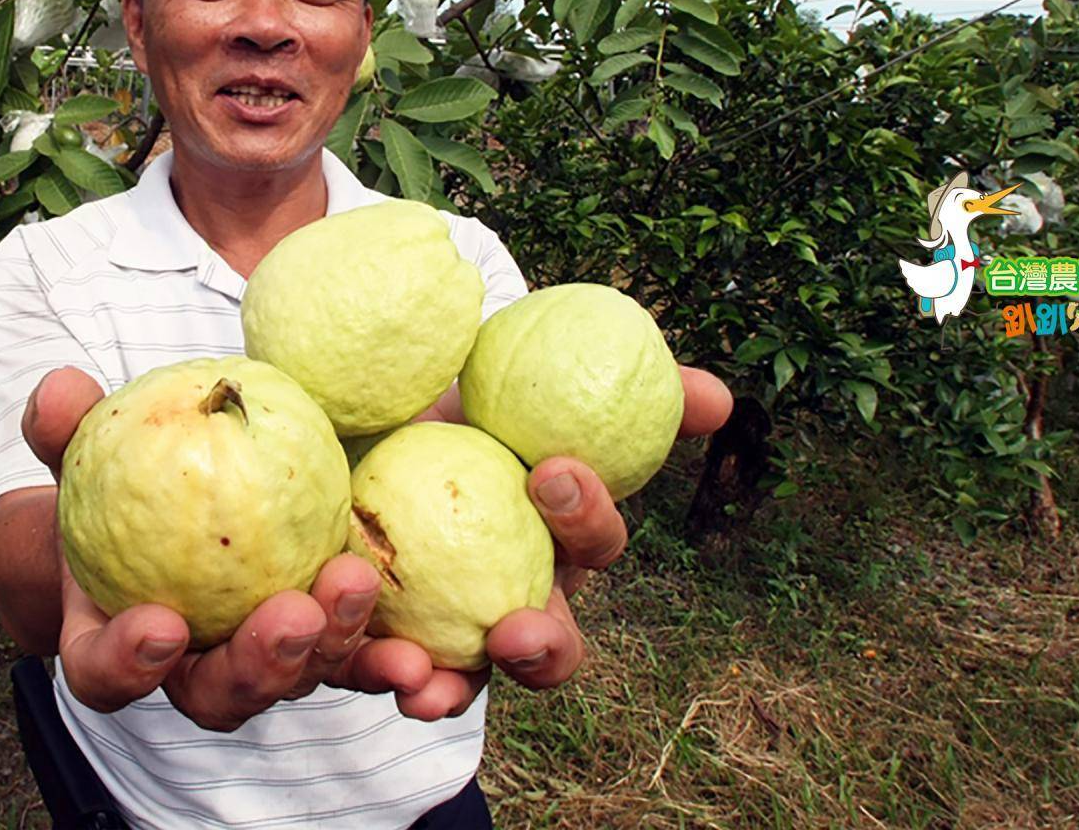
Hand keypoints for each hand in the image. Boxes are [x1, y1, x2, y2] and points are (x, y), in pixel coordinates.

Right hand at [22, 367, 407, 731]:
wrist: (181, 489)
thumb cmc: (119, 474)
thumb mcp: (87, 444)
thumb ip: (66, 424)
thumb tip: (58, 390)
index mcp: (112, 639)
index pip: (104, 671)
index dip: (126, 663)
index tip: (161, 625)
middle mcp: (189, 669)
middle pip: (217, 695)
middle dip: (258, 666)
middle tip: (292, 617)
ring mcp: (260, 661)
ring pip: (296, 678)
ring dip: (335, 650)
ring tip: (357, 588)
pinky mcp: (321, 640)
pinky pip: (354, 654)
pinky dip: (385, 654)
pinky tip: (422, 643)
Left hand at [341, 364, 736, 719]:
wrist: (366, 424)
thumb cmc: (468, 416)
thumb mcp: (529, 389)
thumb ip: (622, 390)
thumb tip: (718, 396)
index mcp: (558, 549)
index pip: (592, 546)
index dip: (585, 516)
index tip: (551, 469)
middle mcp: (510, 605)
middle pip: (545, 650)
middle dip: (539, 651)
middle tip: (515, 630)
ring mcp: (445, 635)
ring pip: (461, 683)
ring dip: (447, 688)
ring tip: (419, 677)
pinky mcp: (372, 639)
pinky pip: (372, 669)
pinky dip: (369, 670)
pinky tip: (360, 659)